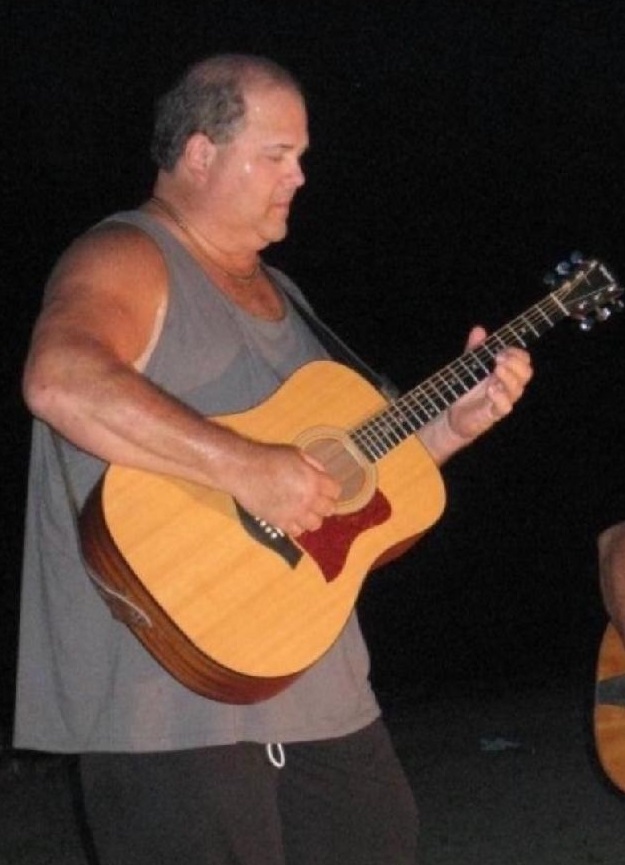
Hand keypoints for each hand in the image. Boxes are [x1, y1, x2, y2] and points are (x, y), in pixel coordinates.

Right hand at [229, 441, 340, 536]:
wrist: (243, 469)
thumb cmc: (268, 457)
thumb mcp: (296, 453)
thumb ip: (314, 466)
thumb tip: (324, 476)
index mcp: (314, 480)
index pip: (336, 491)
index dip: (331, 488)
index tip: (324, 487)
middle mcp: (308, 500)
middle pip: (329, 510)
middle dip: (324, 503)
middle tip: (314, 498)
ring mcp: (294, 513)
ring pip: (316, 524)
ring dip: (312, 516)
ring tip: (303, 509)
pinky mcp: (280, 523)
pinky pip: (297, 532)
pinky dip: (297, 526)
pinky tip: (291, 516)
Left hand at [445, 325, 532, 441]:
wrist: (452, 414)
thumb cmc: (466, 389)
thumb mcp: (469, 365)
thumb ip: (475, 348)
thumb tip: (479, 329)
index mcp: (506, 372)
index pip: (523, 360)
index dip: (516, 353)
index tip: (501, 349)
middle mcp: (508, 386)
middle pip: (526, 373)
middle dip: (515, 363)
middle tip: (498, 358)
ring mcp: (502, 400)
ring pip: (517, 389)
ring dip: (508, 377)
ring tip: (495, 370)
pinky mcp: (493, 413)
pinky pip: (505, 407)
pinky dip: (500, 397)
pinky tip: (491, 389)